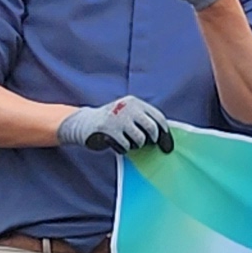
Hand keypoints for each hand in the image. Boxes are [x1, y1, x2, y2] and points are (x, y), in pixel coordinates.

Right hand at [55, 95, 173, 154]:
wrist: (84, 123)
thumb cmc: (112, 122)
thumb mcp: (128, 114)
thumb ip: (143, 120)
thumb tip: (164, 136)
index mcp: (135, 103)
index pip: (158, 117)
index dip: (165, 133)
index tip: (168, 145)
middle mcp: (128, 107)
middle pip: (151, 128)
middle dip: (152, 140)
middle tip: (147, 144)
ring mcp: (118, 117)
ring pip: (140, 139)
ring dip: (136, 145)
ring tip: (128, 142)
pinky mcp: (108, 129)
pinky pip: (125, 145)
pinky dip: (124, 149)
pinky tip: (118, 145)